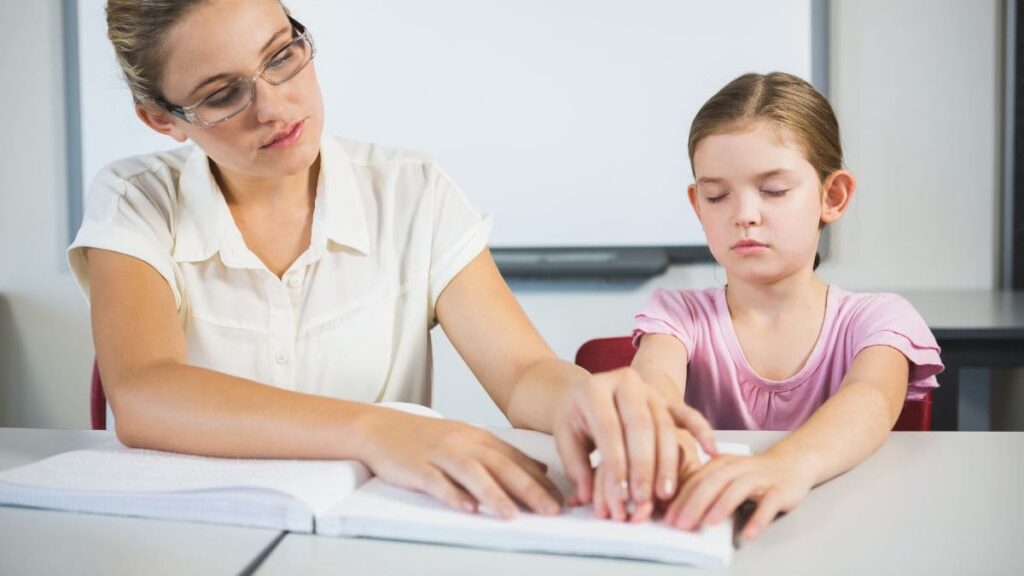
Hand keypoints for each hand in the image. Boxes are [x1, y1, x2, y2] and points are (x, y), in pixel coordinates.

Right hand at [360, 409, 561, 518]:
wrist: (381, 428)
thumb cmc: (427, 439)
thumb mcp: (469, 440)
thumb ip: (503, 455)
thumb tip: (539, 469)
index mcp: (479, 438)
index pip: (517, 460)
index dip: (541, 481)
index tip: (562, 499)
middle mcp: (464, 444)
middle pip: (502, 467)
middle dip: (529, 489)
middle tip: (551, 510)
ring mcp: (440, 454)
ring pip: (472, 474)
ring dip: (495, 495)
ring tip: (513, 514)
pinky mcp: (418, 467)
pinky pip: (437, 482)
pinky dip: (453, 495)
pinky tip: (467, 508)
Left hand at [552, 367, 715, 521]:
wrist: (587, 391)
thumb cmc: (576, 417)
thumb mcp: (566, 436)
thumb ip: (576, 466)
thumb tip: (588, 496)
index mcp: (594, 389)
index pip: (608, 429)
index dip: (615, 463)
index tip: (620, 493)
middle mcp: (624, 382)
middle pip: (640, 426)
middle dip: (643, 466)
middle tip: (643, 497)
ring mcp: (648, 388)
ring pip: (663, 425)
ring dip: (667, 461)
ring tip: (664, 492)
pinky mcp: (666, 398)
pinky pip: (687, 414)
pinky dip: (701, 431)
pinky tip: (711, 451)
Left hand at [664, 451, 817, 540]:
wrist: (792, 463)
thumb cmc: (752, 474)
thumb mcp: (726, 475)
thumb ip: (705, 487)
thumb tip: (679, 511)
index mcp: (721, 463)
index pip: (697, 479)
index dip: (681, 499)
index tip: (668, 518)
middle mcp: (739, 467)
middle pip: (714, 482)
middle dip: (695, 503)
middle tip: (682, 524)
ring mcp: (760, 477)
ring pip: (739, 488)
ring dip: (722, 505)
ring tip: (709, 523)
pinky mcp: (780, 490)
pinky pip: (769, 505)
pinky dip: (758, 519)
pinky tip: (748, 534)